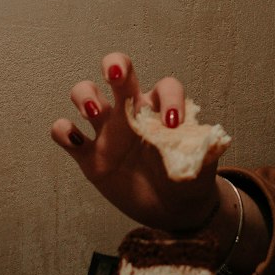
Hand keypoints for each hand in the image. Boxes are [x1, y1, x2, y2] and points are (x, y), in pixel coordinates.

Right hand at [50, 53, 223, 231]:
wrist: (171, 210)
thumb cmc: (188, 179)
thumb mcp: (200, 166)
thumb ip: (203, 151)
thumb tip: (210, 142)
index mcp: (162, 110)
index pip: (166, 87)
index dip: (170, 99)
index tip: (173, 124)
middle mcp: (132, 111)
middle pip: (119, 71)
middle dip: (115, 65)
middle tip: (115, 76)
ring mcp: (108, 131)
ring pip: (85, 93)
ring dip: (85, 95)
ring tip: (94, 111)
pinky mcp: (89, 156)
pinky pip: (66, 133)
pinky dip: (64, 131)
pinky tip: (75, 139)